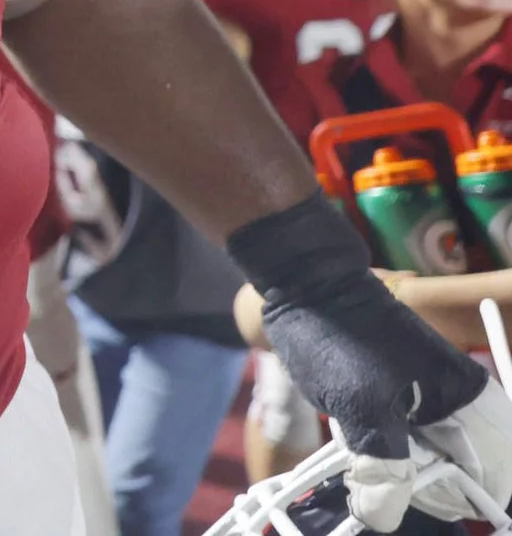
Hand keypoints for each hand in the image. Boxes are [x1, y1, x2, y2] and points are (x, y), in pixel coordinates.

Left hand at [233, 199, 500, 530]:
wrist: (305, 283)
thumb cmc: (337, 334)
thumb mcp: (359, 405)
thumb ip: (381, 464)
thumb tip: (382, 516)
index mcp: (469, 399)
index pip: (492, 472)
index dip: (455, 495)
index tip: (413, 497)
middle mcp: (461, 400)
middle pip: (463, 469)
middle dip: (427, 485)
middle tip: (380, 484)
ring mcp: (433, 398)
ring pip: (432, 458)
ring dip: (405, 472)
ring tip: (369, 468)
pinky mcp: (404, 396)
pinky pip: (410, 440)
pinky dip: (391, 454)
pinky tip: (363, 454)